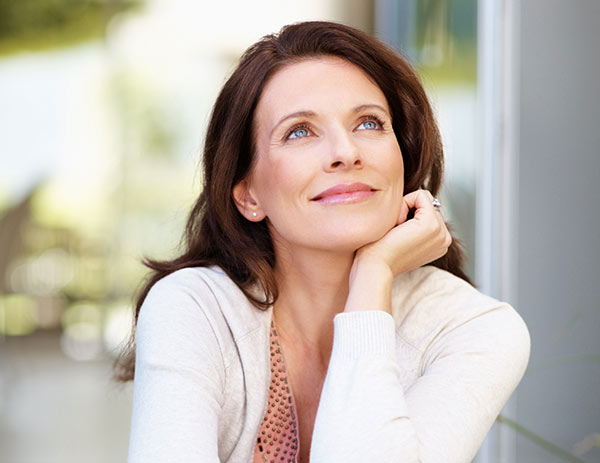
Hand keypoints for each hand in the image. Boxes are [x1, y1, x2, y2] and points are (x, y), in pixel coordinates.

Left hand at [344, 189, 451, 312]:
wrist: (374, 266)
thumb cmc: (379, 253)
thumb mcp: (403, 236)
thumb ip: (413, 223)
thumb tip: (414, 201)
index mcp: (439, 242)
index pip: (428, 211)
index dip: (407, 214)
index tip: (397, 233)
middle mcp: (444, 238)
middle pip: (427, 204)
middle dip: (407, 210)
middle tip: (395, 232)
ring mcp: (441, 232)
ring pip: (424, 199)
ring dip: (404, 209)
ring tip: (396, 230)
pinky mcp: (432, 224)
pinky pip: (420, 195)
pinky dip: (403, 204)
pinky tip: (396, 224)